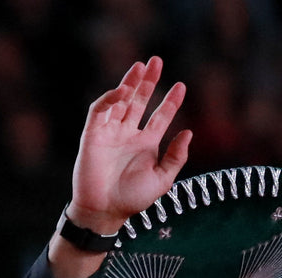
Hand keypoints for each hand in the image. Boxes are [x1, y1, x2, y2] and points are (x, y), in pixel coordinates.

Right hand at [67, 56, 191, 233]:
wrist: (105, 211)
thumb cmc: (132, 199)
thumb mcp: (162, 179)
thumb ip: (176, 157)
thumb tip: (188, 132)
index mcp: (146, 145)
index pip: (160, 117)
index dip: (170, 101)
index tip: (181, 86)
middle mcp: (128, 135)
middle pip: (139, 101)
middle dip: (148, 81)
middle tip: (156, 61)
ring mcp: (110, 133)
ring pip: (120, 101)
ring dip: (129, 83)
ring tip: (140, 66)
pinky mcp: (92, 135)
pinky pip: (100, 111)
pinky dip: (109, 99)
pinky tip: (122, 91)